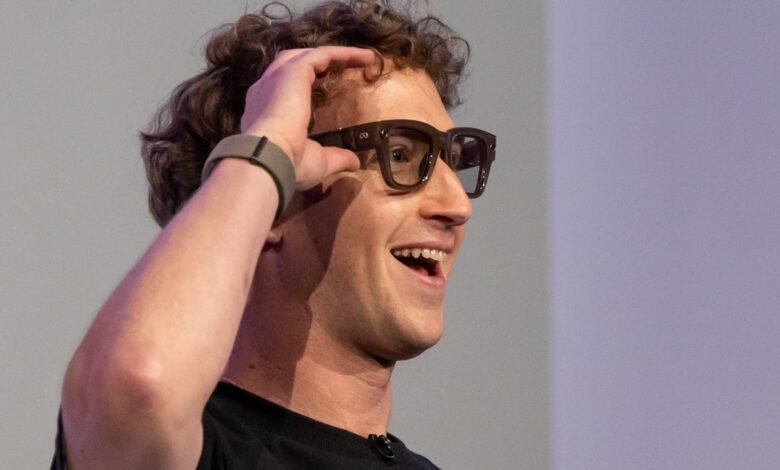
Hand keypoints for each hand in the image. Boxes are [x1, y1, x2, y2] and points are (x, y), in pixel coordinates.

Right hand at [240, 46, 374, 189]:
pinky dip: (342, 53)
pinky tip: (364, 57)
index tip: (325, 84)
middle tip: (342, 66)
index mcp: (265, 110)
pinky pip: (321, 54)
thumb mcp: (317, 162)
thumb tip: (354, 161)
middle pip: (292, 63)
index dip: (305, 83)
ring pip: (307, 55)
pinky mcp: (293, 71)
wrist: (270, 158)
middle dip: (317, 62)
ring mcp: (277, 78)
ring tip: (361, 58)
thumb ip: (335, 157)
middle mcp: (266, 90)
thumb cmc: (287, 164)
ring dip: (334, 55)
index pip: (282, 87)